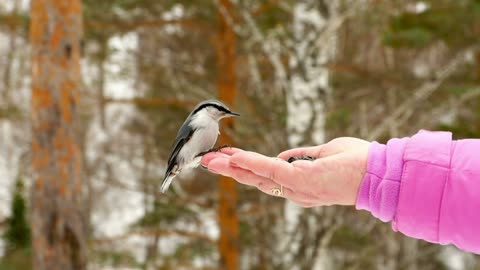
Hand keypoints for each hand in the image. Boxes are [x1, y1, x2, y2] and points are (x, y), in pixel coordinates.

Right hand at [201, 137, 369, 206]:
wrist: (382, 173)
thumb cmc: (359, 163)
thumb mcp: (326, 154)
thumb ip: (303, 155)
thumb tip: (283, 157)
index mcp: (301, 187)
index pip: (267, 179)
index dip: (247, 169)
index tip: (228, 158)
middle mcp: (295, 192)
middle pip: (256, 181)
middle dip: (230, 171)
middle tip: (207, 161)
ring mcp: (297, 188)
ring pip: (257, 177)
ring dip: (232, 167)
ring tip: (210, 160)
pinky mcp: (300, 181)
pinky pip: (269, 169)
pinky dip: (250, 162)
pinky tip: (233, 156)